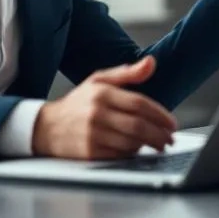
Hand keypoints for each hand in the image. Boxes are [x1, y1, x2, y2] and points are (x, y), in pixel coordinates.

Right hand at [32, 56, 176, 159]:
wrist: (47, 127)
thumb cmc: (77, 103)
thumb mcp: (99, 81)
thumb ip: (127, 73)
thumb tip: (151, 62)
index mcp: (102, 93)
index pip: (140, 104)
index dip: (160, 115)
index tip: (172, 123)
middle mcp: (97, 113)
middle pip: (138, 126)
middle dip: (160, 134)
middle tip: (170, 138)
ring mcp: (93, 134)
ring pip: (131, 142)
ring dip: (149, 145)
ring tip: (159, 144)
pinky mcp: (90, 153)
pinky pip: (120, 155)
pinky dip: (133, 153)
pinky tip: (138, 149)